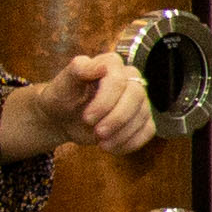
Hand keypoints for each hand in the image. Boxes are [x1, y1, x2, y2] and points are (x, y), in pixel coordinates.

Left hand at [4, 47, 155, 161]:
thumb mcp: (64, 82)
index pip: (119, 81)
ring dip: (122, 134)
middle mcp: (130, 78)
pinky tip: (111, 147)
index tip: (87, 118)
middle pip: (136, 96)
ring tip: (101, 143)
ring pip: (143, 115)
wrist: (64, 116)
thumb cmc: (64, 96)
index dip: (105, 102)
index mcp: (112, 64)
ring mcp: (139, 99)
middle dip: (117, 118)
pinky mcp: (142, 118)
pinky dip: (130, 143)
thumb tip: (102, 67)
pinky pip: (147, 131)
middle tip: (98, 133)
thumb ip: (79, 69)